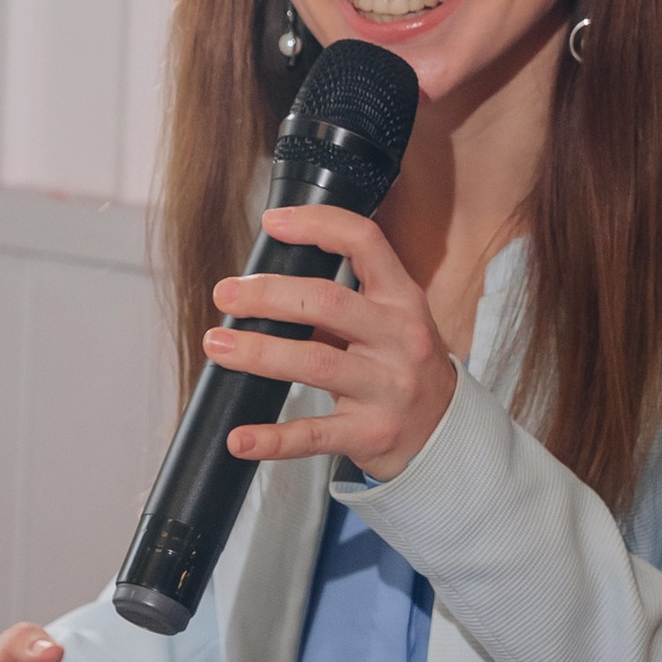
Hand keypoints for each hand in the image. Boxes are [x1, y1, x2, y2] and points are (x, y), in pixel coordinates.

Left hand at [206, 205, 458, 480]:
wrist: (444, 434)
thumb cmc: (402, 368)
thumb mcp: (391, 323)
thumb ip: (342, 302)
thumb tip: (264, 287)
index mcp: (403, 300)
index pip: (365, 242)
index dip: (316, 224)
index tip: (271, 223)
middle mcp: (401, 339)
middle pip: (327, 302)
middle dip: (268, 294)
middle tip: (225, 294)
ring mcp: (388, 389)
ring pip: (314, 362)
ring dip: (257, 352)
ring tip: (217, 345)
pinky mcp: (371, 435)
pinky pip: (314, 435)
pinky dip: (272, 439)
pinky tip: (239, 438)